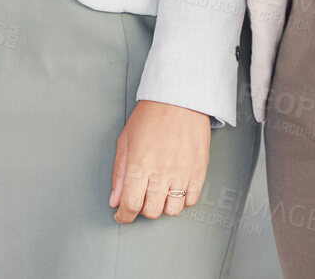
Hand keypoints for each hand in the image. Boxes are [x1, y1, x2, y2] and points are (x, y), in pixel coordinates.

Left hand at [109, 100, 210, 223]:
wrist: (180, 99)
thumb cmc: (151, 116)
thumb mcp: (125, 140)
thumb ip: (119, 172)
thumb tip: (115, 199)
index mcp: (140, 164)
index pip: (130, 204)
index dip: (124, 216)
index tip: (122, 216)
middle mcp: (161, 172)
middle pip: (151, 211)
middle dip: (142, 209)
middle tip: (141, 197)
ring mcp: (182, 173)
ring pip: (171, 210)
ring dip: (162, 206)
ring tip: (159, 192)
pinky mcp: (199, 172)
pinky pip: (191, 200)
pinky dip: (181, 200)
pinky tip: (175, 188)